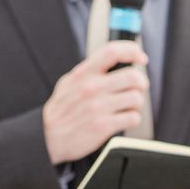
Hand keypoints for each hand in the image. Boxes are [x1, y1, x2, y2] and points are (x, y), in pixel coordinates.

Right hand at [42, 41, 148, 164]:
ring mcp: (98, 107)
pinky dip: (133, 119)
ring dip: (137, 103)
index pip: (112, 52)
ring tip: (128, 107)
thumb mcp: (68, 83)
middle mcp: (91, 88)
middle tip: (138, 88)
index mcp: (83, 73)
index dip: (132, 50)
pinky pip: (133, 118)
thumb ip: (89, 71)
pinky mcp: (104, 126)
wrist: (48, 137)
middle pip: (133, 76)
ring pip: (136, 98)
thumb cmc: (62, 110)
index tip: (141, 57)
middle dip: (141, 83)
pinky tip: (123, 120)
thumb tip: (115, 60)